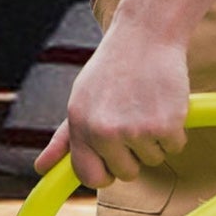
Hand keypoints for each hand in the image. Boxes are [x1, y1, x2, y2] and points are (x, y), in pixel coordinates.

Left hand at [35, 20, 188, 185]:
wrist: (146, 37)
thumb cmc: (110, 71)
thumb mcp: (79, 102)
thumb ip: (62, 140)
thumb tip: (40, 169)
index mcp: (81, 129)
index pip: (90, 177)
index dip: (104, 174)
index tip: (113, 163)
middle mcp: (105, 133)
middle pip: (126, 173)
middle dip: (134, 155)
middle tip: (135, 123)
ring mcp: (136, 130)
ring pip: (153, 160)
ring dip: (155, 140)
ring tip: (148, 108)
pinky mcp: (166, 125)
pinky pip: (175, 147)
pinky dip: (176, 132)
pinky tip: (166, 105)